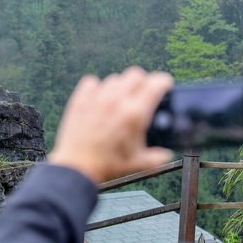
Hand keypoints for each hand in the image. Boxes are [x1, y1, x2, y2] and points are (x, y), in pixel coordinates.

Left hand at [48, 67, 173, 184]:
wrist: (77, 168)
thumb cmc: (107, 165)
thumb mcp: (138, 163)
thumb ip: (157, 158)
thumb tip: (165, 154)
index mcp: (135, 114)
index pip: (155, 83)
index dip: (163, 81)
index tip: (164, 85)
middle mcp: (117, 101)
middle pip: (135, 74)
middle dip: (143, 81)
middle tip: (142, 92)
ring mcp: (97, 98)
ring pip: (115, 78)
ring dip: (120, 86)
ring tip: (119, 99)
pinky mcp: (80, 100)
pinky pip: (92, 81)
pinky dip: (97, 87)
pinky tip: (99, 99)